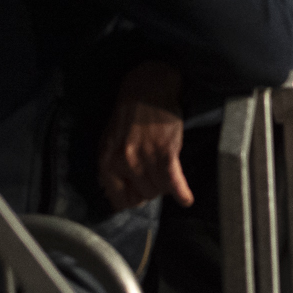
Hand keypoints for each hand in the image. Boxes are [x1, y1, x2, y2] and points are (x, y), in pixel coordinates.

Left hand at [97, 61, 189, 208]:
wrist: (146, 91)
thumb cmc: (128, 117)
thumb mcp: (109, 143)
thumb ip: (110, 169)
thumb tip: (115, 195)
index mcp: (107, 162)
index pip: (119, 200)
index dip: (132, 200)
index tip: (139, 194)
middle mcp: (124, 163)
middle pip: (144, 195)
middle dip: (152, 188)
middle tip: (156, 174)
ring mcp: (145, 159)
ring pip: (159, 189)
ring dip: (165, 185)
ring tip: (167, 171)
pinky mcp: (165, 153)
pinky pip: (173, 181)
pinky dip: (181, 192)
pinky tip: (185, 199)